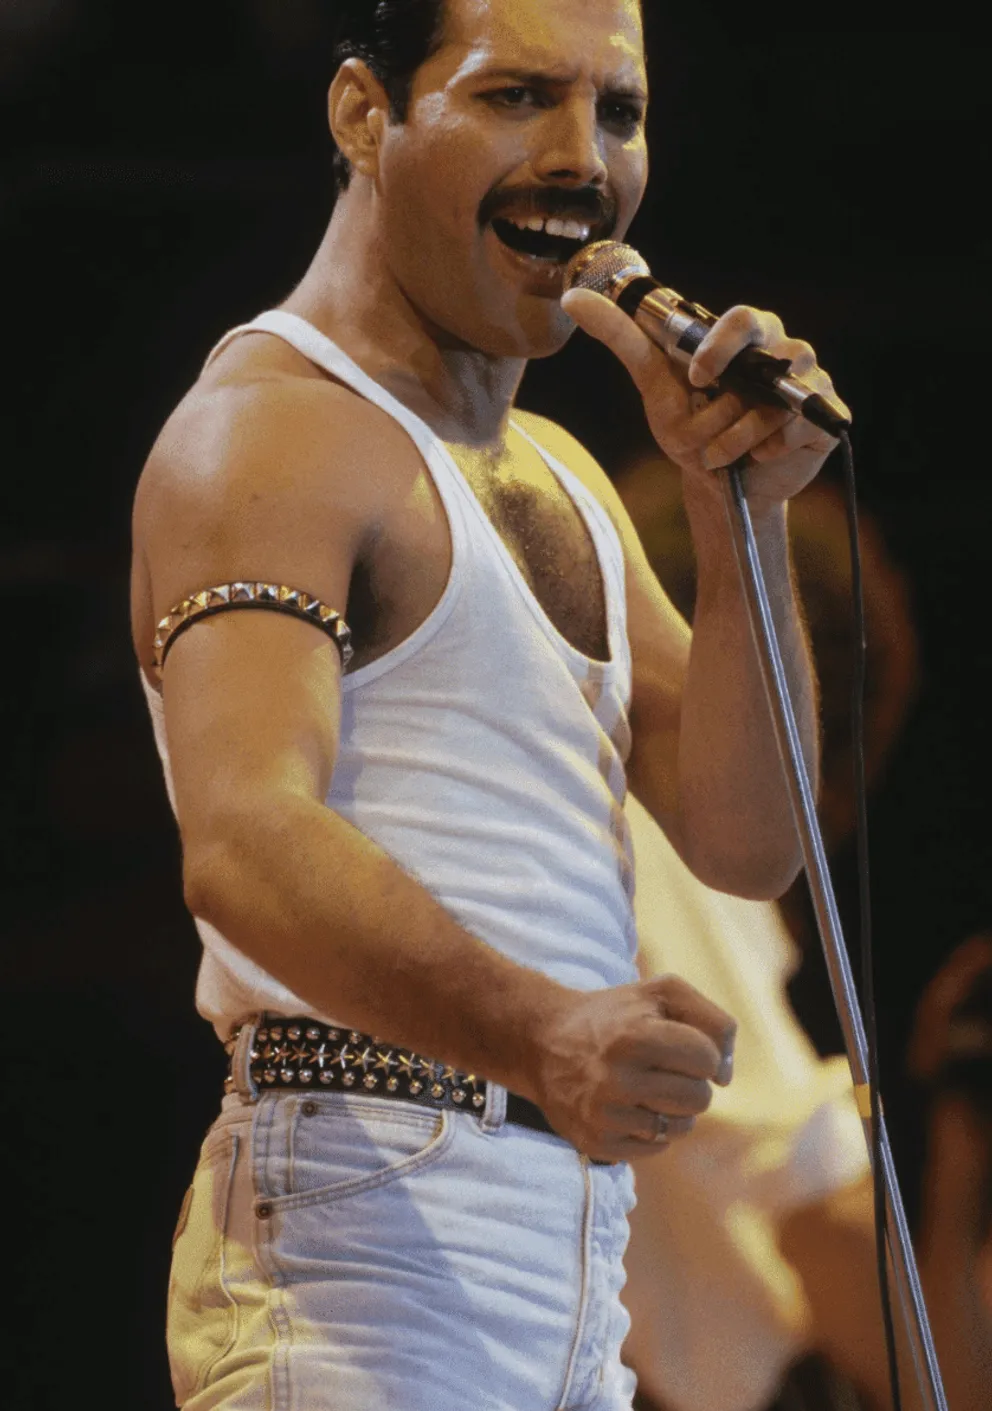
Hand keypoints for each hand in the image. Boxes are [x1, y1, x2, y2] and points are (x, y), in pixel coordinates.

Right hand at [529, 973, 735, 1163]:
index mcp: (635, 1034)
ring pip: (681, 1127)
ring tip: (647, 1087)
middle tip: (663, 1067)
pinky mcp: (596, 1143)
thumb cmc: (615, 1015)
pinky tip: (629, 1106)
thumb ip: (712, 1019)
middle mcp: (617, 1077)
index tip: (681, 1044)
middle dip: (691, 1082)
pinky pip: (655, 1146)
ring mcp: (604, 1115)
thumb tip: (725, 1076)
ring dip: (675, 1108)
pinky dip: (652, 1128)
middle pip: (699, 1098)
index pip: (708, 1059)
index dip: (703, 1052)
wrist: (543, 1041)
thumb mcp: (661, 992)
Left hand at [561, 287, 850, 507]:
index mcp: (745, 335)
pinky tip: (758, 457)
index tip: (695, 379)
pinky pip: (806, 426)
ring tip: (719, 453)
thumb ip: (620, 337)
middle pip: (777, 352)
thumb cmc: (691, 423)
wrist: (720, 481)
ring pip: (784, 398)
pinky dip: (775, 446)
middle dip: (733, 400)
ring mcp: (808, 384)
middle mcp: (783, 352)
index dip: (721, 346)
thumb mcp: (652, 381)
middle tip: (707, 427)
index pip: (743, 320)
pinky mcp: (823, 419)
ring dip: (743, 433)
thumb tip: (574, 298)